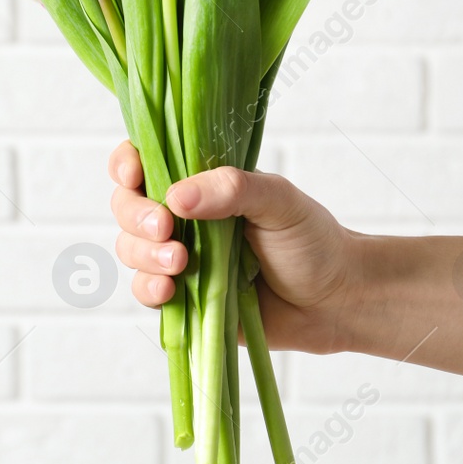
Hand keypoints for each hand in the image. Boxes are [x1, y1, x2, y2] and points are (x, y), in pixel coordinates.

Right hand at [108, 141, 360, 353]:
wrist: (335, 302)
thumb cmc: (312, 242)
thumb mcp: (279, 201)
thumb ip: (232, 189)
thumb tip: (176, 197)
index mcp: (201, 183)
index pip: (146, 161)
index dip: (127, 164)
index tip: (133, 175)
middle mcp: (183, 218)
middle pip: (127, 206)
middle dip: (136, 216)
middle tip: (164, 228)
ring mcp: (179, 258)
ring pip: (131, 249)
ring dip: (144, 255)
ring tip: (180, 264)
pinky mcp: (183, 299)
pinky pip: (145, 291)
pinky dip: (148, 289)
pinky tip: (169, 291)